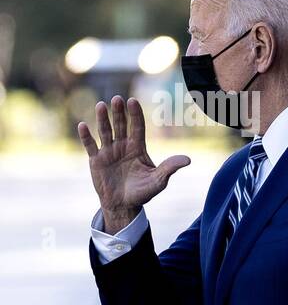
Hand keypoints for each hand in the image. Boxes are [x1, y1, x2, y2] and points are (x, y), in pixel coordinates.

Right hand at [77, 96, 189, 234]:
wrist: (124, 205)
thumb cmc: (143, 192)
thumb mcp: (159, 181)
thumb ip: (170, 168)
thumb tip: (188, 160)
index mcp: (137, 148)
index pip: (137, 127)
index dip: (135, 114)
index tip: (133, 101)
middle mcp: (122, 146)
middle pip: (121, 125)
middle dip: (119, 113)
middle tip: (117, 99)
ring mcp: (108, 152)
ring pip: (105, 132)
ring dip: (102, 119)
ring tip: (101, 105)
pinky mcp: (96, 160)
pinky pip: (90, 146)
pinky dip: (86, 136)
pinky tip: (83, 125)